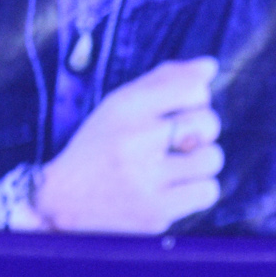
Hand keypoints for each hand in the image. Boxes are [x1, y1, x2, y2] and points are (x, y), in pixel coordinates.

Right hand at [35, 59, 222, 232]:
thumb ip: (165, 81)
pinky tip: (178, 187)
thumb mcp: (122, 105)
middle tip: (179, 141)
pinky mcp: (156, 211)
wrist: (63, 200)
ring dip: (202, 162)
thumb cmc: (103, 145)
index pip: (191, 88)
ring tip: (177, 166)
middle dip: (203, 130)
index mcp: (124, 107)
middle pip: (209, 123)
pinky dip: (200, 189)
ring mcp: (145, 178)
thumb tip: (210, 65)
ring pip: (212, 159)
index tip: (181, 108)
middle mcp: (134, 140)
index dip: (198, 98)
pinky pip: (208, 191)